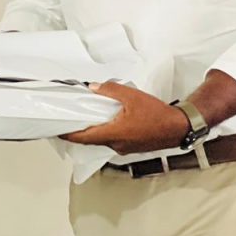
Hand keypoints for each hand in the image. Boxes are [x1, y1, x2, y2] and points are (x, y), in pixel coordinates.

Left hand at [61, 82, 189, 154]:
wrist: (178, 127)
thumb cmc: (156, 114)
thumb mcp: (131, 96)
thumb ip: (110, 91)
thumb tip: (93, 88)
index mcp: (114, 134)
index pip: (84, 138)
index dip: (68, 135)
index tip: (57, 131)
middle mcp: (117, 144)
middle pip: (91, 140)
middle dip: (78, 133)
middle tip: (68, 122)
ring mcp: (124, 148)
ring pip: (102, 141)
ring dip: (92, 132)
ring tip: (83, 120)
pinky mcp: (131, 147)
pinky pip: (113, 140)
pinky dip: (104, 133)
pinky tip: (105, 122)